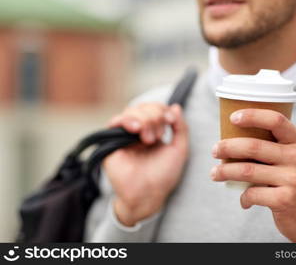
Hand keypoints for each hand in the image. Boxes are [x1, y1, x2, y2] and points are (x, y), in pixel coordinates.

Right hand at [103, 102, 188, 226]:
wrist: (149, 194)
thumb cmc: (164, 175)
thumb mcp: (179, 149)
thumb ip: (180, 128)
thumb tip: (176, 106)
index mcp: (152, 132)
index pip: (155, 109)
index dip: (163, 110)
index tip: (171, 121)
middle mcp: (137, 132)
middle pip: (143, 107)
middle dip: (154, 116)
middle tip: (159, 135)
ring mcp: (124, 136)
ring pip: (130, 112)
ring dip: (144, 119)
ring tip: (150, 138)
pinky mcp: (110, 143)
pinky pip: (115, 122)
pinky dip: (127, 120)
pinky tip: (136, 129)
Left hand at [210, 109, 295, 241]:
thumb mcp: (294, 159)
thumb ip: (274, 147)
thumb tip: (234, 138)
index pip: (275, 120)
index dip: (252, 115)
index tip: (233, 117)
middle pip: (253, 146)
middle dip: (227, 147)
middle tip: (215, 150)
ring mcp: (293, 179)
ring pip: (247, 170)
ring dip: (225, 171)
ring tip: (215, 173)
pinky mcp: (284, 200)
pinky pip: (252, 194)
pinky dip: (243, 197)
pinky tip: (244, 200)